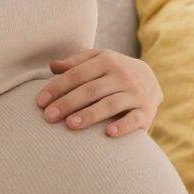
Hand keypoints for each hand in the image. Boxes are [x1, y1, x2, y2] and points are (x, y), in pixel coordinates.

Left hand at [37, 48, 161, 137]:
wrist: (152, 80)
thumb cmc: (114, 72)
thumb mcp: (98, 59)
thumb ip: (76, 61)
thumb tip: (52, 66)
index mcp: (107, 61)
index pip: (78, 74)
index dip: (58, 87)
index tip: (40, 102)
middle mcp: (123, 75)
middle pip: (91, 89)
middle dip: (68, 103)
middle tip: (49, 116)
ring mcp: (136, 93)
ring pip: (111, 104)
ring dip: (90, 114)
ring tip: (71, 124)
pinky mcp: (146, 111)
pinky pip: (135, 119)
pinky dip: (123, 126)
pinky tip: (108, 133)